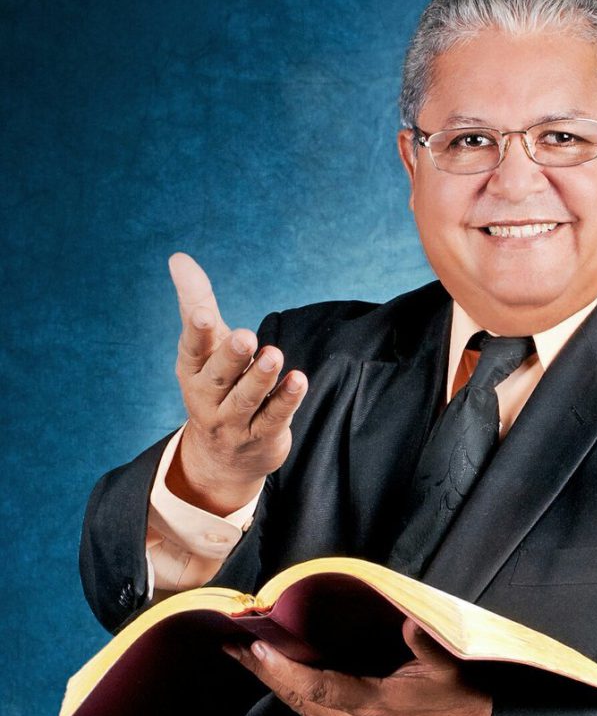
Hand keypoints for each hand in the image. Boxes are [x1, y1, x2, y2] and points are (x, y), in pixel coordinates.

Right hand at [167, 253, 307, 513]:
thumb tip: (178, 257)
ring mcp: (233, 421)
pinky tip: (299, 380)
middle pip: (219, 376)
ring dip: (261, 377)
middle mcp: (207, 397)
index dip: (197, 333)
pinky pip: (274, 417)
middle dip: (231, 356)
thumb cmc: (216, 385)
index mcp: (192, 370)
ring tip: (275, 354)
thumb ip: (197, 303)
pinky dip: (286, 399)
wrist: (222, 457)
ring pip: (247, 399)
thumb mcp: (205, 347)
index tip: (203, 314)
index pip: (193, 349)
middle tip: (247, 336)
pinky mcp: (261, 437)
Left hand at [225, 619, 491, 715]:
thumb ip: (424, 644)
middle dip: (264, 674)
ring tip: (249, 658)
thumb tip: (408, 620)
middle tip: (232, 647)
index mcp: (376, 708)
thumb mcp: (449, 666)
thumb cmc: (463, 698)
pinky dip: (297, 695)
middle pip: (300, 701)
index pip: (318, 687)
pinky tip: (285, 679)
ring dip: (276, 685)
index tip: (256, 645)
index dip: (284, 668)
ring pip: (304, 712)